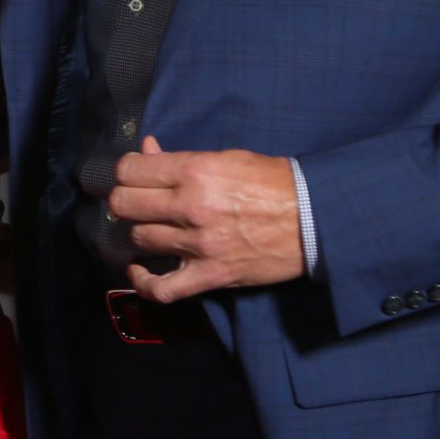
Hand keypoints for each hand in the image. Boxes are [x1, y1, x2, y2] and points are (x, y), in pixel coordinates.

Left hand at [108, 136, 302, 302]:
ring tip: (153, 228)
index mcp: (195, 171)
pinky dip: (144, 282)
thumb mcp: (227, 158)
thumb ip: (181, 158)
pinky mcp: (210, 275)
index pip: (130, 171)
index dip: (126, 172)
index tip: (134, 176)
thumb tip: (148, 149)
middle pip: (125, 205)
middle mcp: (191, 207)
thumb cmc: (273, 182)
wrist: (315, 218)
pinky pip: (162, 289)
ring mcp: (199, 245)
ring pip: (139, 240)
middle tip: (138, 202)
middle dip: (126, 201)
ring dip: (142, 233)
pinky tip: (139, 270)